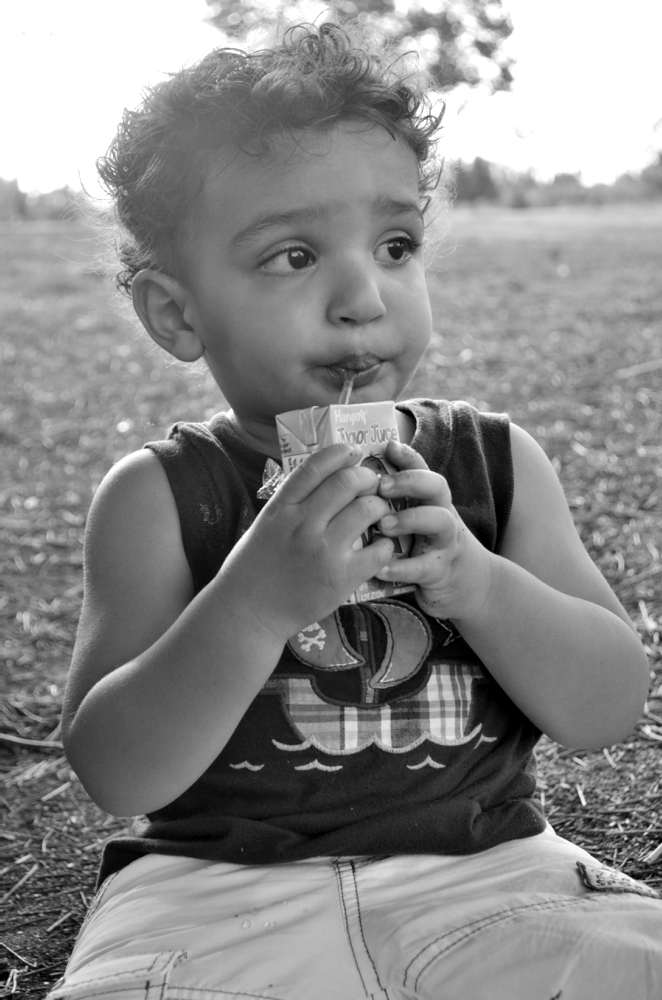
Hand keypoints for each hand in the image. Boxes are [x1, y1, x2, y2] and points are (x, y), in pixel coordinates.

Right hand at [220, 445, 393, 639]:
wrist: (248, 613)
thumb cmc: (253, 568)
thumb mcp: (265, 525)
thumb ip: (291, 503)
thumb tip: (323, 480)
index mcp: (281, 508)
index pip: (315, 467)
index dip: (339, 453)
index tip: (352, 452)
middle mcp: (303, 524)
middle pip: (347, 482)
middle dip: (367, 477)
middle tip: (372, 483)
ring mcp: (323, 550)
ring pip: (367, 510)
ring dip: (379, 506)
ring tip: (378, 512)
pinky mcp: (341, 578)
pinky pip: (378, 550)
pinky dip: (385, 544)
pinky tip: (380, 545)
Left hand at [375, 440, 491, 619]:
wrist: (467, 584)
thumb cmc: (428, 546)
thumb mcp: (416, 519)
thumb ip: (394, 501)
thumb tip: (357, 476)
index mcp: (432, 500)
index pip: (424, 469)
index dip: (408, 456)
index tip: (387, 447)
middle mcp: (443, 514)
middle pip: (438, 486)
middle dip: (410, 481)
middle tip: (381, 486)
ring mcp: (446, 542)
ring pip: (440, 521)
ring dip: (410, 519)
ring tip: (382, 525)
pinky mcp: (441, 572)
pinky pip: (424, 567)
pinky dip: (402, 568)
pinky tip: (379, 568)